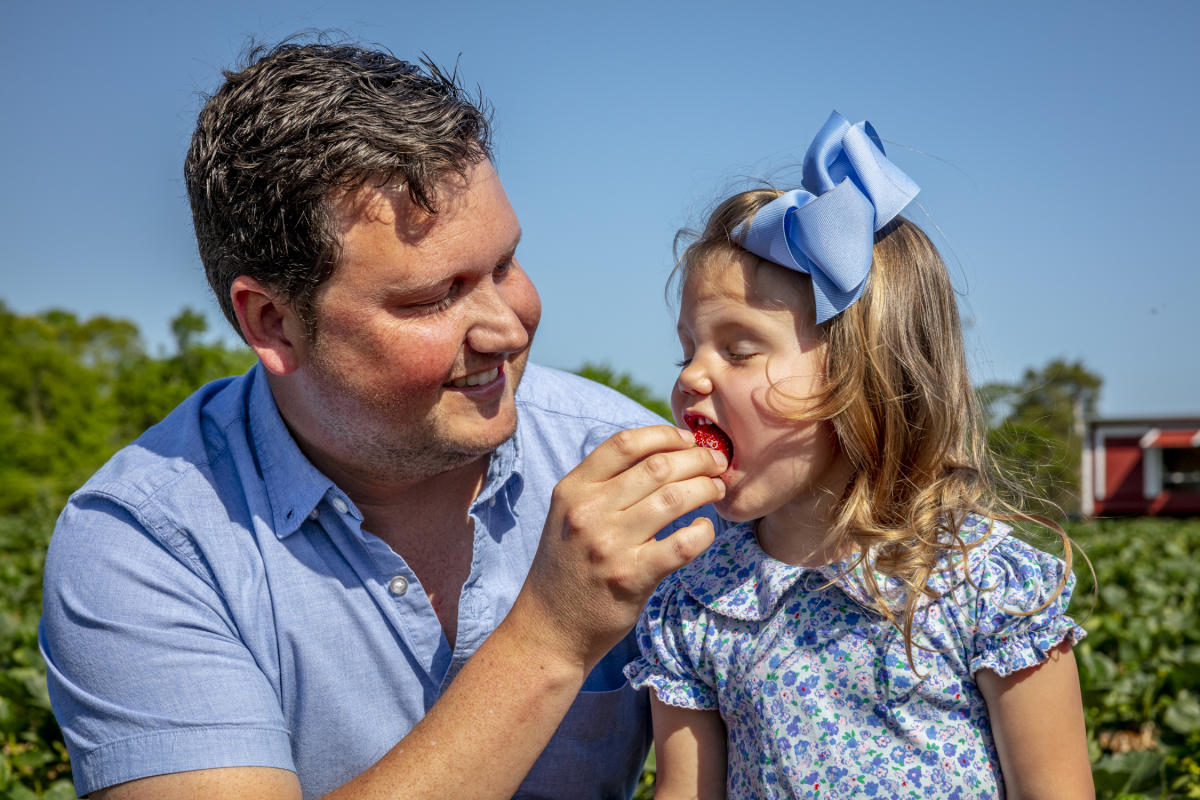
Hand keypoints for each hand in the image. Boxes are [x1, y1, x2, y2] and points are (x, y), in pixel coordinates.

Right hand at [514, 425, 725, 669]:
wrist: (549, 628)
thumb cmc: (568, 566)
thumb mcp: (569, 515)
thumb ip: (603, 485)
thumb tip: (660, 453)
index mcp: (573, 489)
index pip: (625, 444)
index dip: (665, 435)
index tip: (688, 440)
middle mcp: (589, 512)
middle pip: (658, 467)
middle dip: (697, 459)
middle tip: (715, 463)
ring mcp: (610, 545)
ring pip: (674, 499)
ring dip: (706, 489)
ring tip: (717, 490)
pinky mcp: (632, 577)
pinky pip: (683, 544)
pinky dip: (704, 531)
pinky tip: (705, 529)